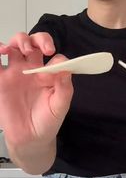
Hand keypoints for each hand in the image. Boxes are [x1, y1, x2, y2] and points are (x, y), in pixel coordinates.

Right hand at [0, 32, 72, 147]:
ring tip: (19, 48)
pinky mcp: (1, 80)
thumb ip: (64, 88)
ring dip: (17, 40)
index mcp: (49, 74)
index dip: (55, 56)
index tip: (54, 65)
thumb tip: (66, 68)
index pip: (54, 55)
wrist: (30, 138)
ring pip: (15, 46)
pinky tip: (1, 52)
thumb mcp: (60, 107)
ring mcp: (16, 73)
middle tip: (40, 49)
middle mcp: (33, 69)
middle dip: (37, 39)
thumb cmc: (47, 122)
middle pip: (33, 43)